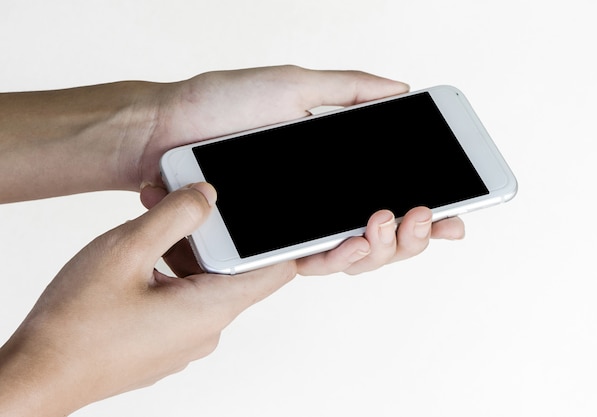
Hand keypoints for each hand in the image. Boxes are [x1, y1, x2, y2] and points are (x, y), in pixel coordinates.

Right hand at [0, 183, 295, 416]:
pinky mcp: (166, 340)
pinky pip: (183, 296)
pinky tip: (141, 252)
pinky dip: (171, 269)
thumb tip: (208, 195)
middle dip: (210, 228)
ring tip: (150, 218)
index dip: (283, 237)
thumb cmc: (76, 325)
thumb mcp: (126, 251)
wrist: (38, 375)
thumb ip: (175, 216)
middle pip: (232, 266)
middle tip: (182, 198)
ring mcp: (186, 337)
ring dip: (184, 246)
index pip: (276, 269)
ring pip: (203, 278)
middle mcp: (207, 327)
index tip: (279, 209)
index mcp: (211, 308)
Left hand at [137, 65, 463, 275]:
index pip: (389, 192)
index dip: (427, 208)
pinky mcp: (270, 243)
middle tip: (429, 215)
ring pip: (355, 254)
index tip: (458, 212)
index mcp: (333, 166)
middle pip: (383, 232)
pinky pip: (314, 260)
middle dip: (415, 232)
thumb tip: (401, 90)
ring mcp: (296, 225)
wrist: (167, 130)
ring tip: (397, 221)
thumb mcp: (295, 85)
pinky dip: (344, 255)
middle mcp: (320, 201)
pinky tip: (360, 240)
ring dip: (388, 246)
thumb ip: (350, 91)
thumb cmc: (223, 104)